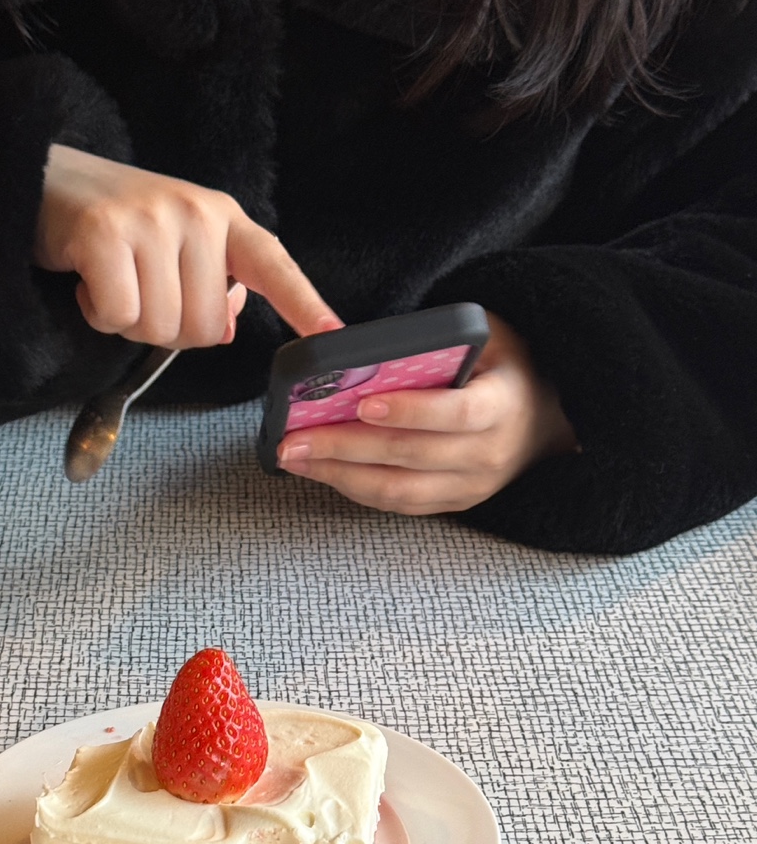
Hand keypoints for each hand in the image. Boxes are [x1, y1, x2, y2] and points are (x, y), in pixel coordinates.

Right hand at [35, 145, 339, 347]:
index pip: (272, 264)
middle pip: (206, 330)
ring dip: (129, 324)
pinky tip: (87, 282)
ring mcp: (151, 220)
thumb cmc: (114, 225)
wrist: (44, 182)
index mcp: (222, 217)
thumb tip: (229, 326)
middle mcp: (195, 213)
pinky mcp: (105, 234)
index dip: (304, 304)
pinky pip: (119, 316)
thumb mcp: (174, 244)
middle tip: (138, 292)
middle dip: (168, 330)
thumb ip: (209, 285)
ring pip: (161, 330)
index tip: (334, 337)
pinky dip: (99, 315)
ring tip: (112, 282)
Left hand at [276, 313, 577, 512]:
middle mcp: (487, 456)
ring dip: (340, 475)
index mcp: (502, 407)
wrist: (546, 419)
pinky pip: (398, 504)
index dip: (409, 411)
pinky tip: (322, 469)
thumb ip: (443, 342)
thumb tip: (369, 353)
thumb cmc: (505, 368)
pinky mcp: (452, 504)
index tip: (362, 404)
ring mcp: (470, 487)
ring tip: (296, 458)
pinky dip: (355, 488)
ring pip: (398, 491)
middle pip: (410, 457)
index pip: (454, 414)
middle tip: (296, 438)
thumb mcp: (490, 338)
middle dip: (345, 448)